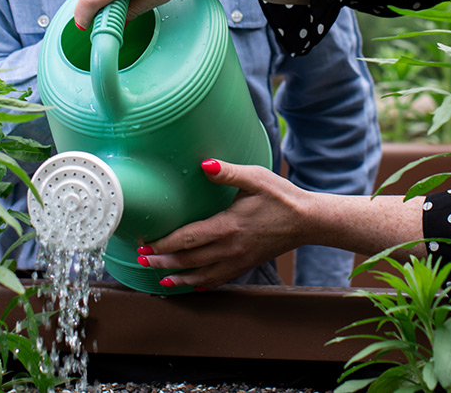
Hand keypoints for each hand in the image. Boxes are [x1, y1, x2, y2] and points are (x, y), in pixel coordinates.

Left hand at [135, 159, 312, 288]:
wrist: (307, 221)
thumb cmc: (281, 197)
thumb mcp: (256, 178)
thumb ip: (228, 172)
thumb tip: (205, 164)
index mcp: (228, 226)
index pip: (188, 239)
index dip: (164, 244)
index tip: (145, 245)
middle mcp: (230, 248)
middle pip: (189, 261)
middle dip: (163, 262)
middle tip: (143, 261)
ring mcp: (238, 260)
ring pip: (201, 276)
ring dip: (178, 279)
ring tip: (160, 279)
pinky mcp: (246, 265)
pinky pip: (218, 280)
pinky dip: (201, 285)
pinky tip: (191, 286)